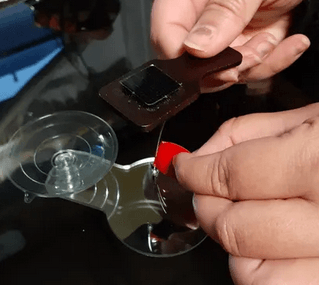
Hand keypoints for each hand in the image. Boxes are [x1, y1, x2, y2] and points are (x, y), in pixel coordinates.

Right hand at [151, 0, 309, 91]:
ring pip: (224, 72)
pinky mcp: (245, 47)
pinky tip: (292, 44)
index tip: (207, 63)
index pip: (166, 35)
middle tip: (253, 52)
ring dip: (254, 64)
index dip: (180, 58)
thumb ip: (222, 12)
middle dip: (224, 67)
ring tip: (272, 39)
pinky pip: (251, 69)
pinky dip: (273, 62)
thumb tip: (195, 47)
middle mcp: (201, 21)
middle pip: (192, 63)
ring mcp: (223, 38)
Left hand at [173, 103, 318, 283]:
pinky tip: (271, 243)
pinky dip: (262, 269)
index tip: (184, 168)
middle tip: (206, 191)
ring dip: (234, 245)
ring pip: (253, 274)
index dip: (195, 171)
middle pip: (235, 227)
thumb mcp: (309, 117)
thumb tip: (201, 156)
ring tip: (243, 218)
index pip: (231, 174)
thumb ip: (246, 134)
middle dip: (207, 206)